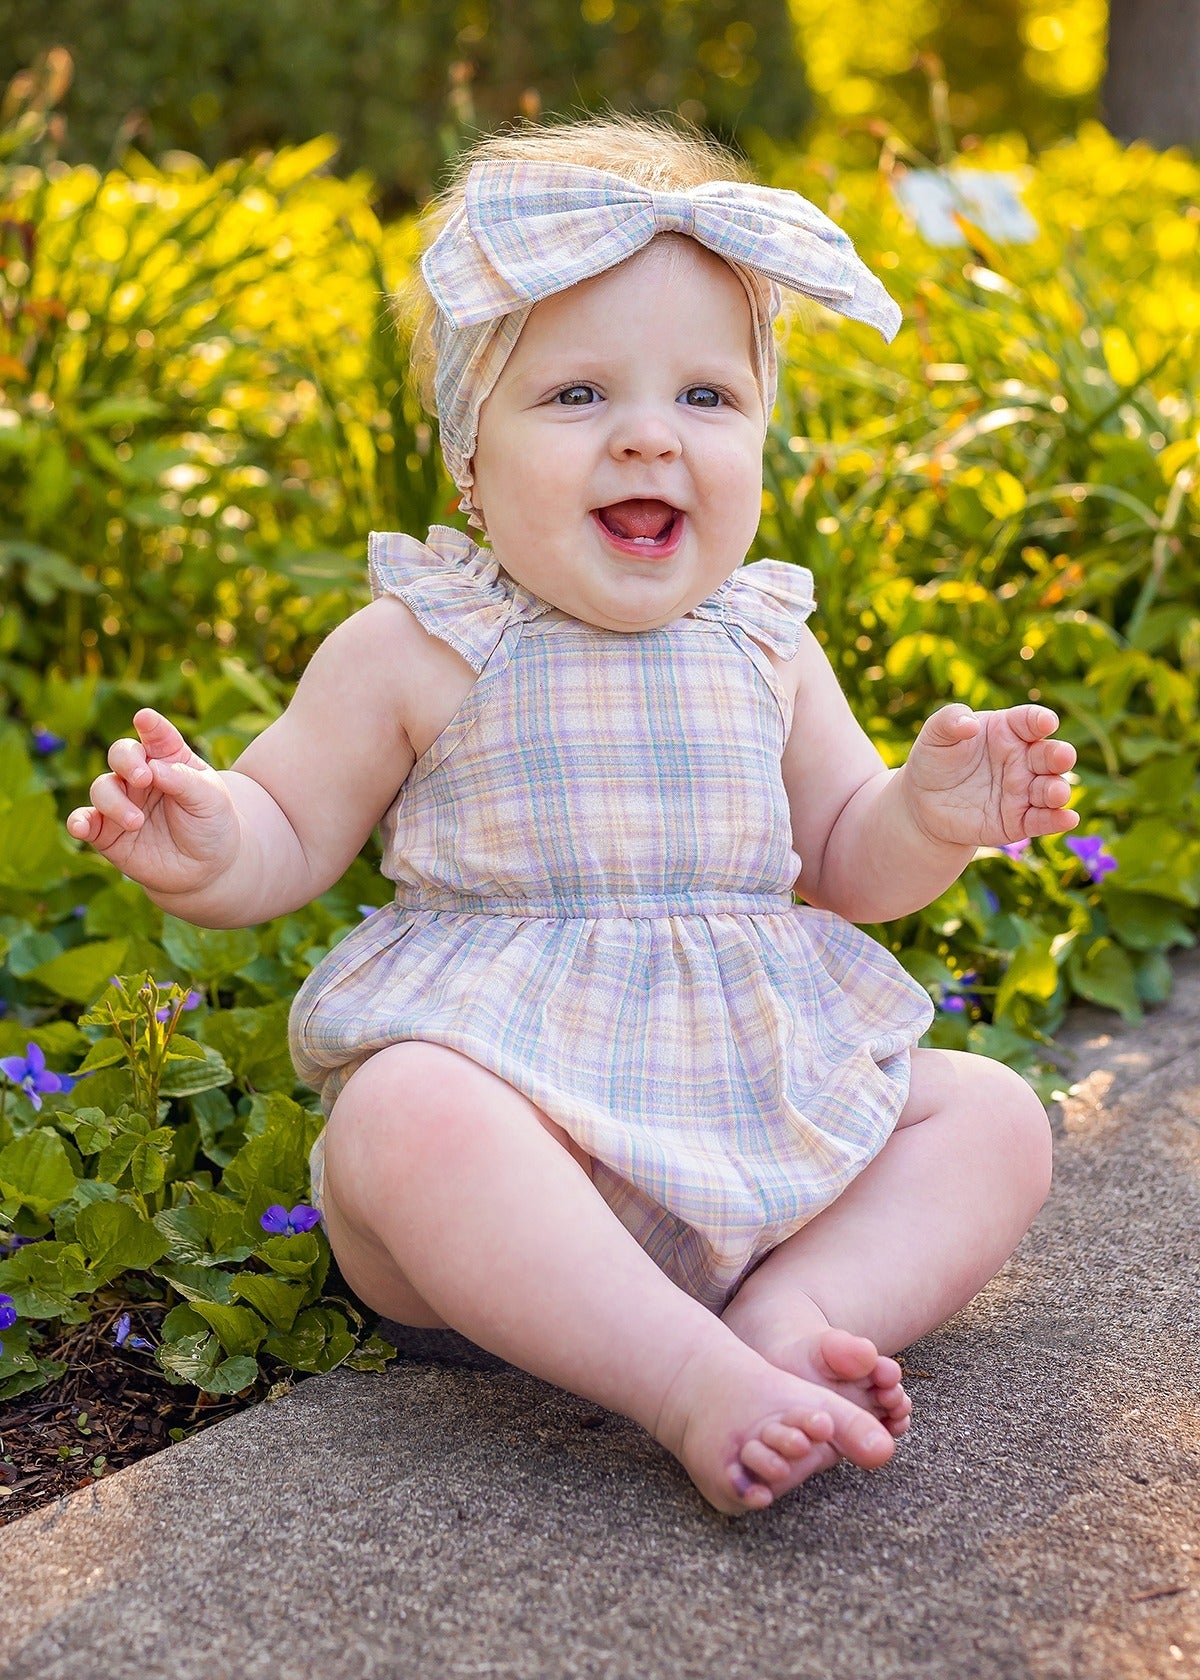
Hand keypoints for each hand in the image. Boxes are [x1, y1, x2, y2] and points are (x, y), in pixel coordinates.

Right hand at [65, 708, 240, 896]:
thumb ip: (183, 780)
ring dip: (114, 802)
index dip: (150, 726)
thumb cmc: (210, 823)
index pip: (157, 736)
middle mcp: (141, 776)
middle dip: (126, 760)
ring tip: (136, 822)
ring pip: (102, 788)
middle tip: (143, 778)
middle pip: (121, 754)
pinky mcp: (107, 832)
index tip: (144, 718)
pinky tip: (80, 827)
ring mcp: (122, 802)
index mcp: (169, 759)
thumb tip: (153, 768)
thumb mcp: (210, 799)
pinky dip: (78, 822)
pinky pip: (84, 822)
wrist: (206, 867)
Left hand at [900, 702, 1078, 849]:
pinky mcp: (1018, 820)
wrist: (923, 802)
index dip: (1040, 720)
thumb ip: (950, 720)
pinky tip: (1068, 819)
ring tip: (1055, 792)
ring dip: (1058, 790)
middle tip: (1062, 756)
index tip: (1046, 722)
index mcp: (1008, 731)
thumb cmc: (935, 760)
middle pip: (1050, 755)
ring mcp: (1024, 791)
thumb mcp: (935, 734)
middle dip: (1060, 755)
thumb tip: (969, 724)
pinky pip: (1042, 821)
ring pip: (1051, 789)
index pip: (1030, 721)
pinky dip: (1057, 821)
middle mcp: (1023, 760)